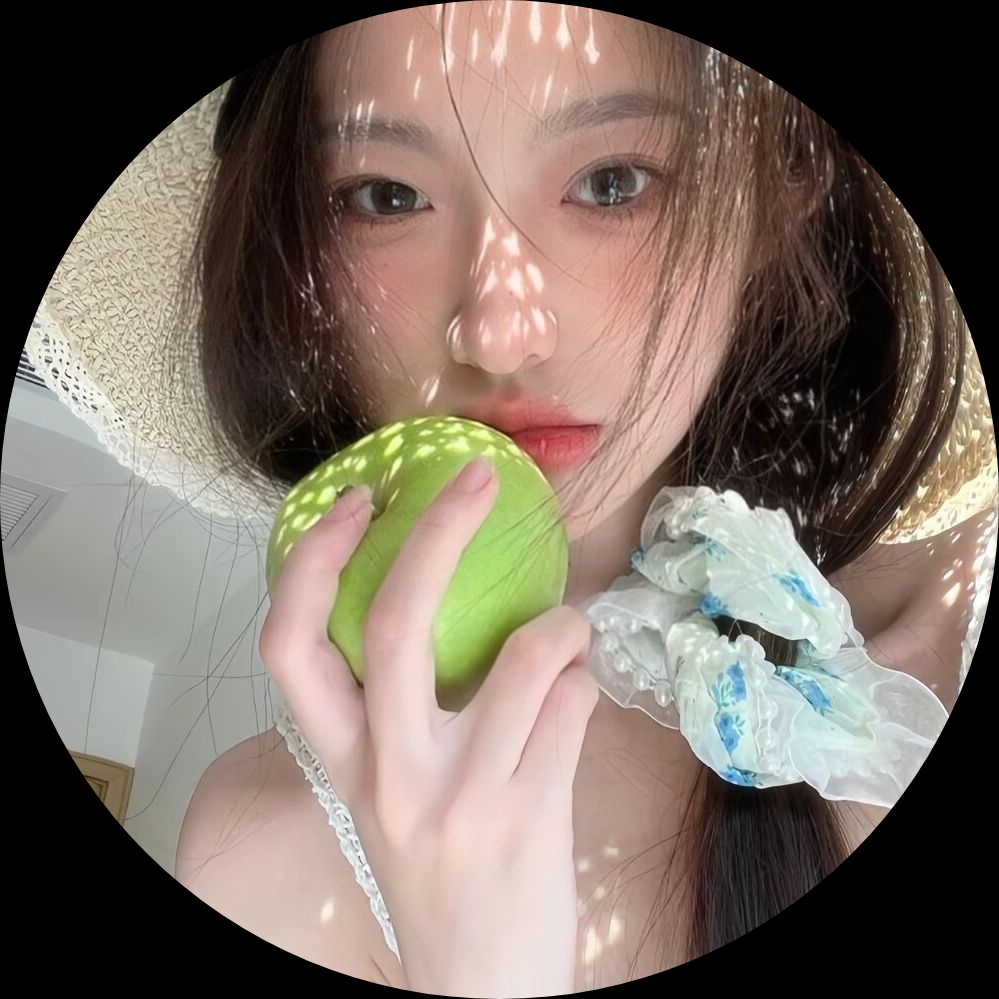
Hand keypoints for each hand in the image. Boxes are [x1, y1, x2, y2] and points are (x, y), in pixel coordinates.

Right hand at [260, 457, 598, 997]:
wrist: (478, 988)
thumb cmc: (436, 872)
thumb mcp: (392, 793)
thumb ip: (403, 710)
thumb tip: (459, 598)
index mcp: (343, 759)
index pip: (290, 646)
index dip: (314, 562)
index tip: (354, 503)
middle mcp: (390, 774)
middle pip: (396, 625)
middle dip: (438, 533)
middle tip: (475, 479)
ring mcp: (461, 798)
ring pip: (523, 655)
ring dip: (558, 625)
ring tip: (565, 633)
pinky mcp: (529, 817)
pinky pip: (573, 704)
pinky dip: (583, 681)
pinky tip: (578, 698)